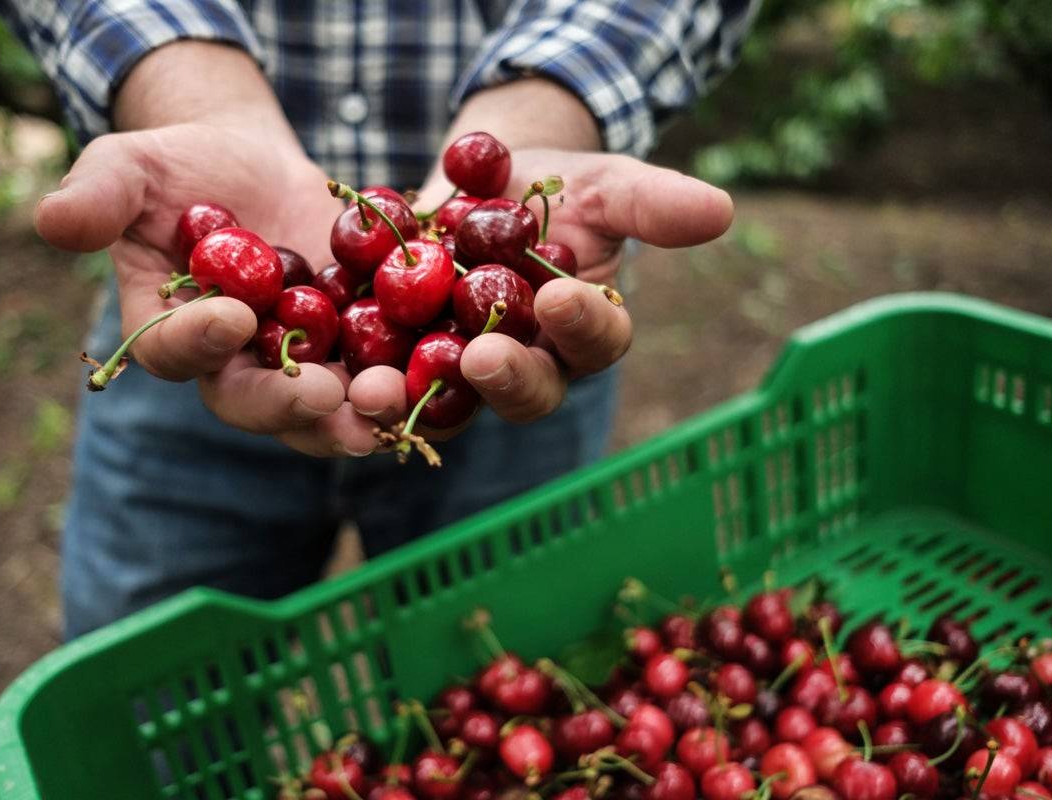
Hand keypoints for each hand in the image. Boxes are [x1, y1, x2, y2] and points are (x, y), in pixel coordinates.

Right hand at [38, 43, 388, 455]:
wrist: (253, 170)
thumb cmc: (181, 168)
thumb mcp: (132, 166)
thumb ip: (98, 194)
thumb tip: (52, 221)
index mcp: (172, 332)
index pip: (175, 353)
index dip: (198, 342)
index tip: (231, 316)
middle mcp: (235, 367)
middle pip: (255, 403)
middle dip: (287, 403)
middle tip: (322, 393)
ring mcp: (299, 365)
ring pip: (324, 410)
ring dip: (356, 414)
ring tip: (387, 403)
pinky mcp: (358, 348)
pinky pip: (382, 375)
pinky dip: (411, 381)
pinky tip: (442, 375)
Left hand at [348, 148, 732, 432]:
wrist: (479, 179)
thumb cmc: (556, 184)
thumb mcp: (601, 182)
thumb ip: (650, 202)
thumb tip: (723, 210)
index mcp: (580, 335)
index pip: (592, 346)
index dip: (581, 330)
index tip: (563, 298)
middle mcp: (526, 364)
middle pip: (521, 390)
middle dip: (503, 378)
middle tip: (482, 357)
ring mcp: (458, 367)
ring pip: (444, 400)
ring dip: (414, 399)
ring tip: (382, 389)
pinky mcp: (398, 355)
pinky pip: (379, 374)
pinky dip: (356, 374)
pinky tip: (329, 368)